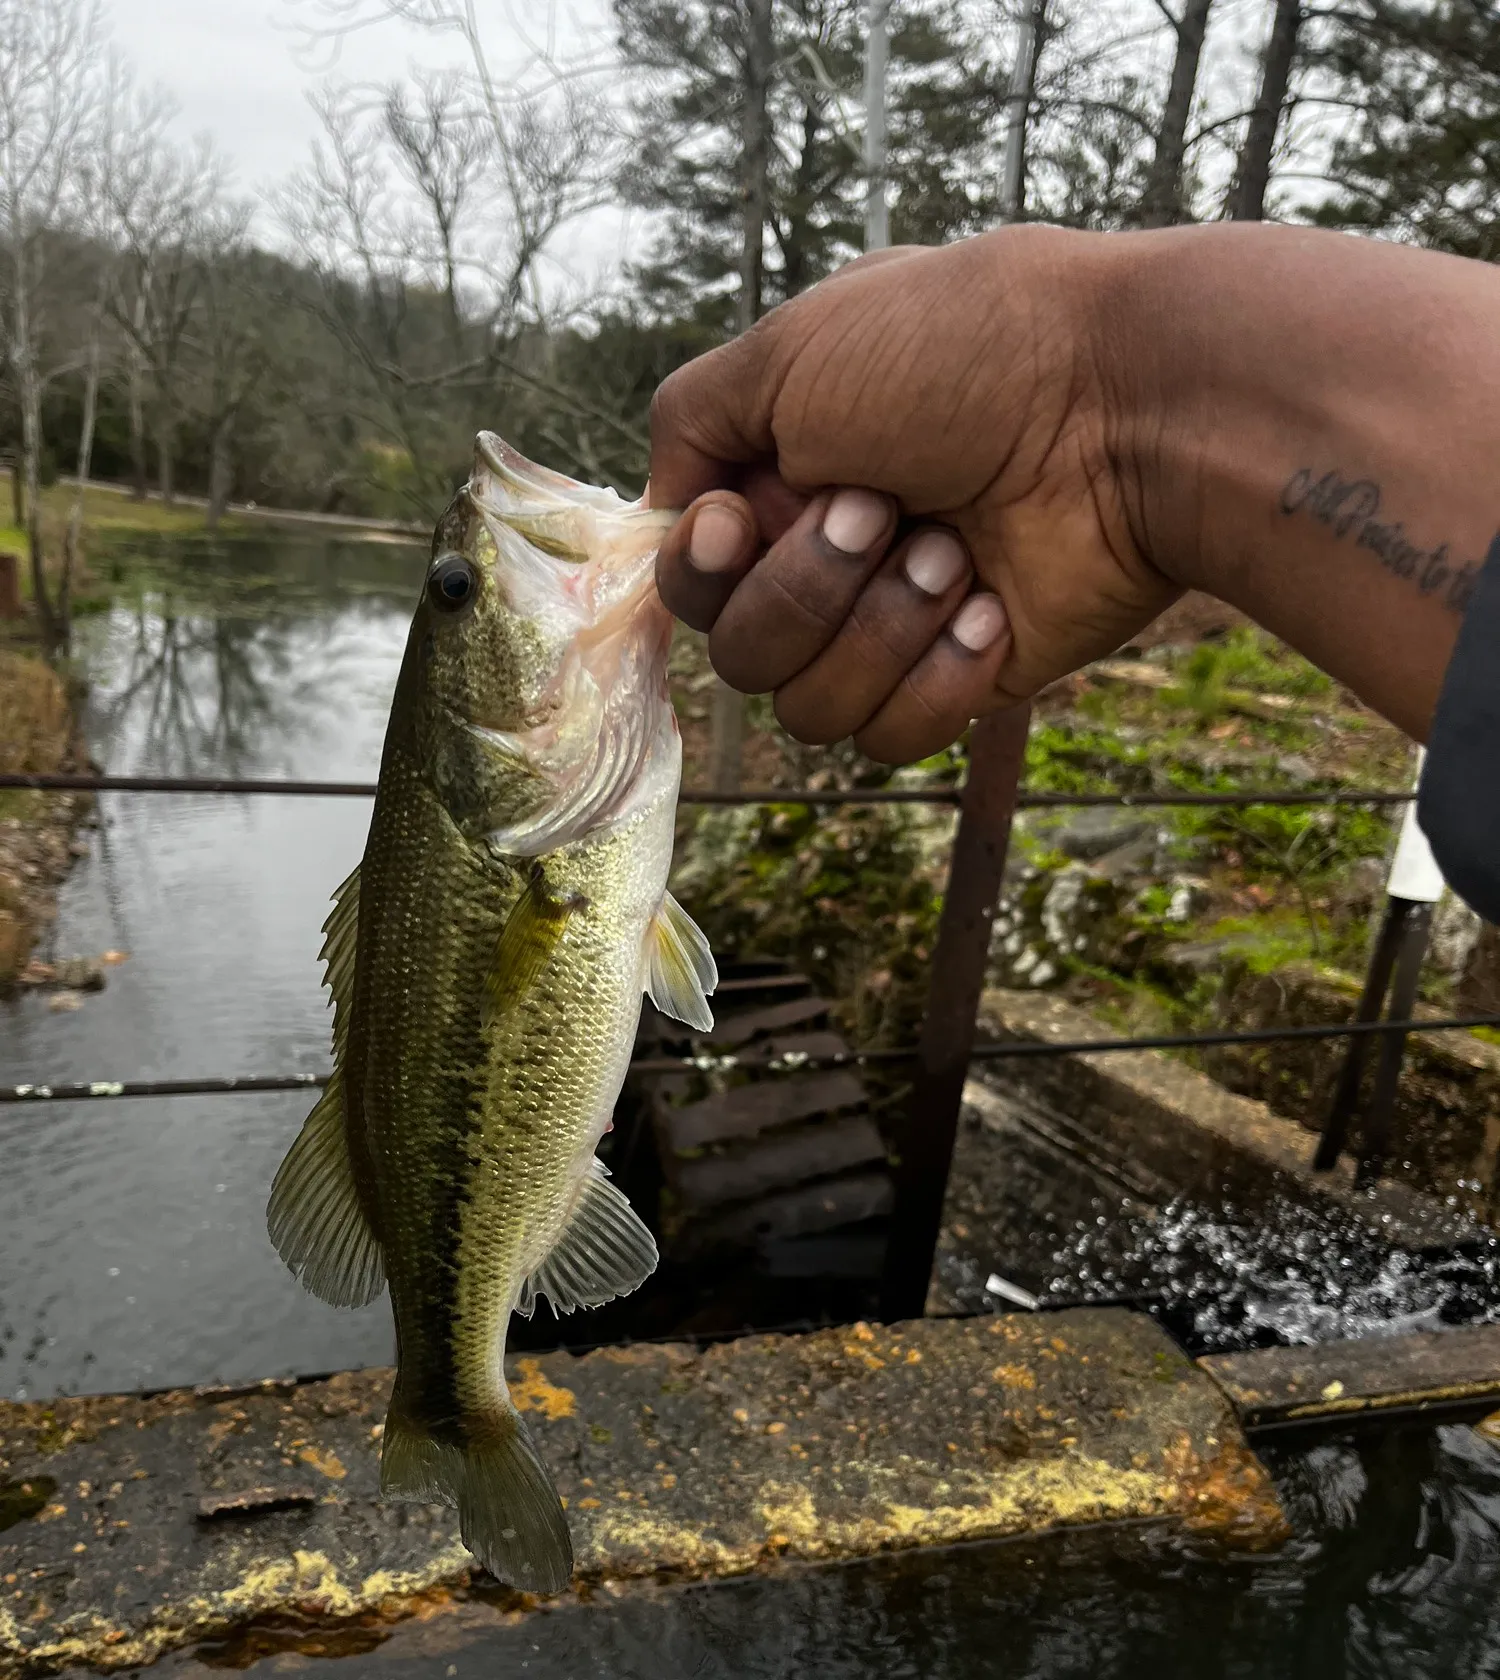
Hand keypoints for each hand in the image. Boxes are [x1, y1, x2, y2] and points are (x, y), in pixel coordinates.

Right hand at [648, 230, 1179, 762]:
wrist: (1126, 409)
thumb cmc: (965, 352)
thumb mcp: (794, 345)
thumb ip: (692, 420)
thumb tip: (668, 507)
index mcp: (784, 479)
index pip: (687, 579)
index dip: (700, 569)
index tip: (739, 521)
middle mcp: (829, 559)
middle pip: (738, 655)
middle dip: (804, 587)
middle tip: (884, 508)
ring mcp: (894, 627)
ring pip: (807, 709)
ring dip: (878, 624)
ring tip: (954, 549)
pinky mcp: (959, 684)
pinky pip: (888, 737)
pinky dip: (937, 673)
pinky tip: (992, 604)